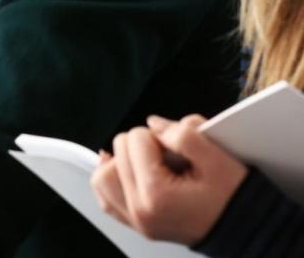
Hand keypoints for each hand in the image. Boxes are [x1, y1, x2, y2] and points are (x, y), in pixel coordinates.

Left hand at [90, 115, 247, 244]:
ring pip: (103, 175)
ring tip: (149, 161)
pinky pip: (107, 197)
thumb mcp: (218, 158)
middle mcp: (140, 211)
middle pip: (118, 152)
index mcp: (157, 194)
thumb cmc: (235, 198)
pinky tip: (128, 171)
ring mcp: (135, 220)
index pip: (136, 139)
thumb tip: (154, 123)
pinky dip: (114, 180)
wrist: (247, 228)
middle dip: (142, 146)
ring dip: (123, 161)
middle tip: (170, 155)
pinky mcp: (136, 224)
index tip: (179, 148)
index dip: (159, 135)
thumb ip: (184, 133)